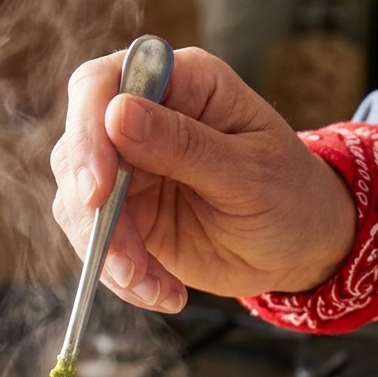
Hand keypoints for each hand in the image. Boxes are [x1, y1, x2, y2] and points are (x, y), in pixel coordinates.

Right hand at [51, 46, 356, 313]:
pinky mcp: (127, 217)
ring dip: (107, 252)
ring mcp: (130, 170)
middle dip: (91, 210)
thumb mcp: (247, 172)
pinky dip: (121, 276)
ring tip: (151, 286)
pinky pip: (98, 244)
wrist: (299, 246)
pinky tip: (162, 292)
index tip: (96, 189)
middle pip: (78, 148)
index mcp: (180, 84)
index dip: (87, 132)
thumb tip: (117, 114)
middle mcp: (144, 119)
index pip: (102, 84)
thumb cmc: (289, 194)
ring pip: (78, 203)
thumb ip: (184, 144)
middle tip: (122, 262)